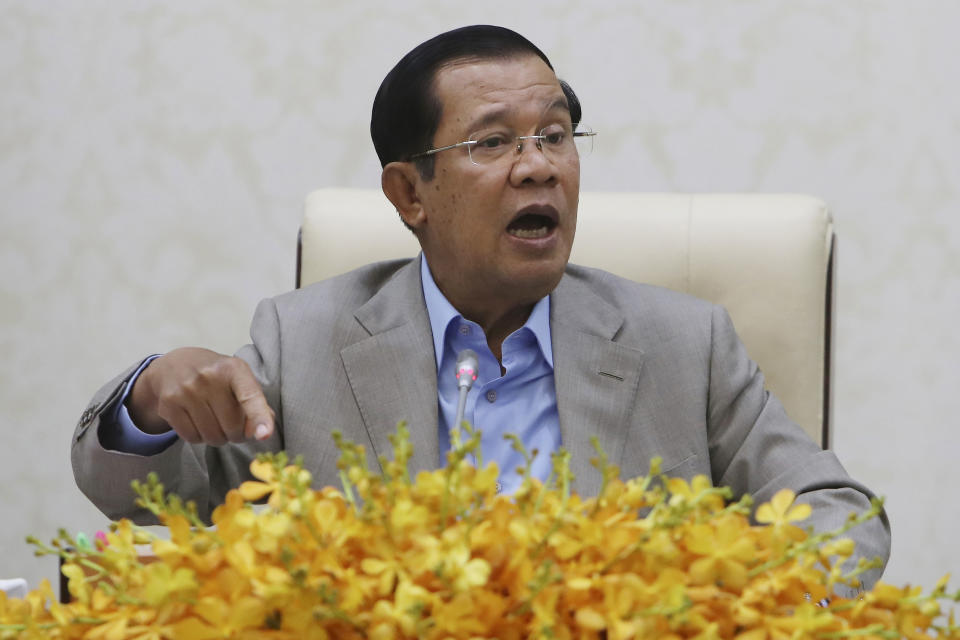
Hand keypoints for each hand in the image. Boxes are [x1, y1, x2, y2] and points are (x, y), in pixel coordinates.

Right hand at [126, 347, 274, 445]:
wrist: (174, 365)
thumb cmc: (215, 377)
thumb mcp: (239, 380)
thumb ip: (256, 404)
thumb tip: (259, 433)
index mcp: (233, 368)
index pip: (250, 396)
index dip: (259, 417)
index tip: (264, 435)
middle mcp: (209, 376)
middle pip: (231, 426)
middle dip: (236, 434)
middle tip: (232, 427)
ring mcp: (186, 390)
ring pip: (211, 436)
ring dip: (218, 438)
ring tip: (216, 424)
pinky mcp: (168, 404)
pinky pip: (192, 438)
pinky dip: (199, 438)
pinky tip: (198, 424)